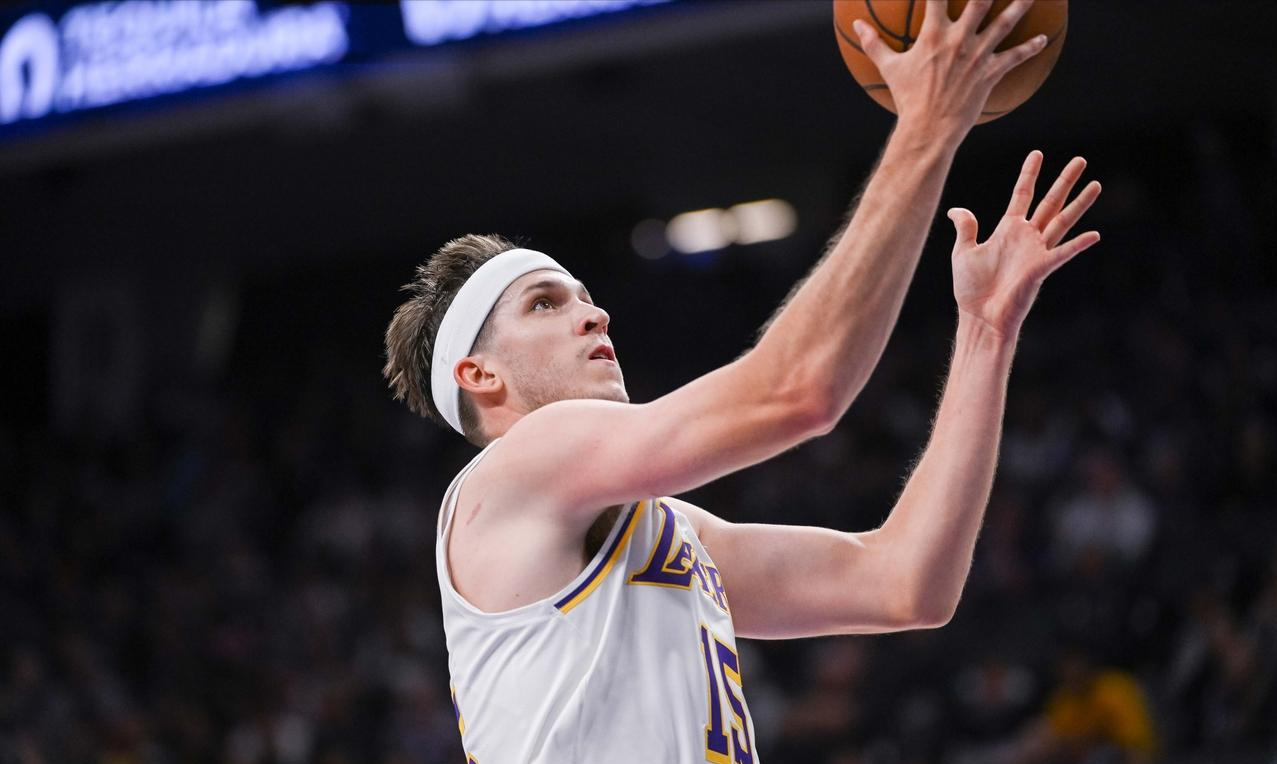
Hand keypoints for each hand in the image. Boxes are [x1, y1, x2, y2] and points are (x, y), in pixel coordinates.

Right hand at [853, 0, 1048, 139]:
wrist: (928, 129)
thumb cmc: (907, 99)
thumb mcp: (889, 68)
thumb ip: (874, 43)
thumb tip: (856, 24)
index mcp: (933, 34)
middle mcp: (959, 39)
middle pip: (980, 0)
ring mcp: (977, 55)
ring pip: (1005, 22)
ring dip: (1021, 4)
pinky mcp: (990, 73)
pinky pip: (1014, 57)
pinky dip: (1029, 48)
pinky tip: (1042, 39)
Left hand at [948, 151, 1101, 338]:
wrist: (979, 317)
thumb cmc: (972, 289)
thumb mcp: (964, 252)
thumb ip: (965, 228)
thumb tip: (955, 210)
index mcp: (1008, 230)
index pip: (1022, 194)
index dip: (1030, 174)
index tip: (1038, 153)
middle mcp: (1027, 237)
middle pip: (1050, 202)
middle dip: (1064, 181)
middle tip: (1081, 160)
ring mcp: (1036, 252)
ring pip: (1062, 221)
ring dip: (1079, 203)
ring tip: (1096, 184)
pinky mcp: (1040, 269)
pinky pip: (1062, 254)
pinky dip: (1078, 245)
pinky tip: (1095, 235)